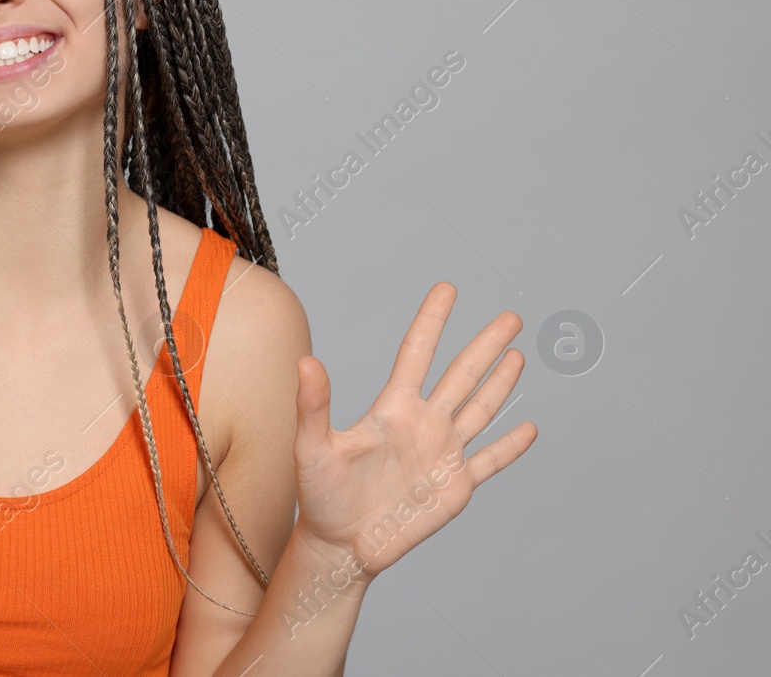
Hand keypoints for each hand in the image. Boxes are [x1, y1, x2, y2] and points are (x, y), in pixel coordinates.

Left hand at [290, 282, 537, 580]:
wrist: (340, 545)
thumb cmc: (320, 495)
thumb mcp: (313, 447)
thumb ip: (314, 404)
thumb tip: (306, 361)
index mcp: (392, 409)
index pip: (417, 353)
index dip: (433, 320)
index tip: (447, 288)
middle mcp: (422, 424)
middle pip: (461, 375)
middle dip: (486, 345)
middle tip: (511, 316)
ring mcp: (442, 453)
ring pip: (480, 410)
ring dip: (501, 384)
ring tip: (517, 354)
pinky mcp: (455, 486)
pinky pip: (490, 461)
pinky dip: (510, 446)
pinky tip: (529, 427)